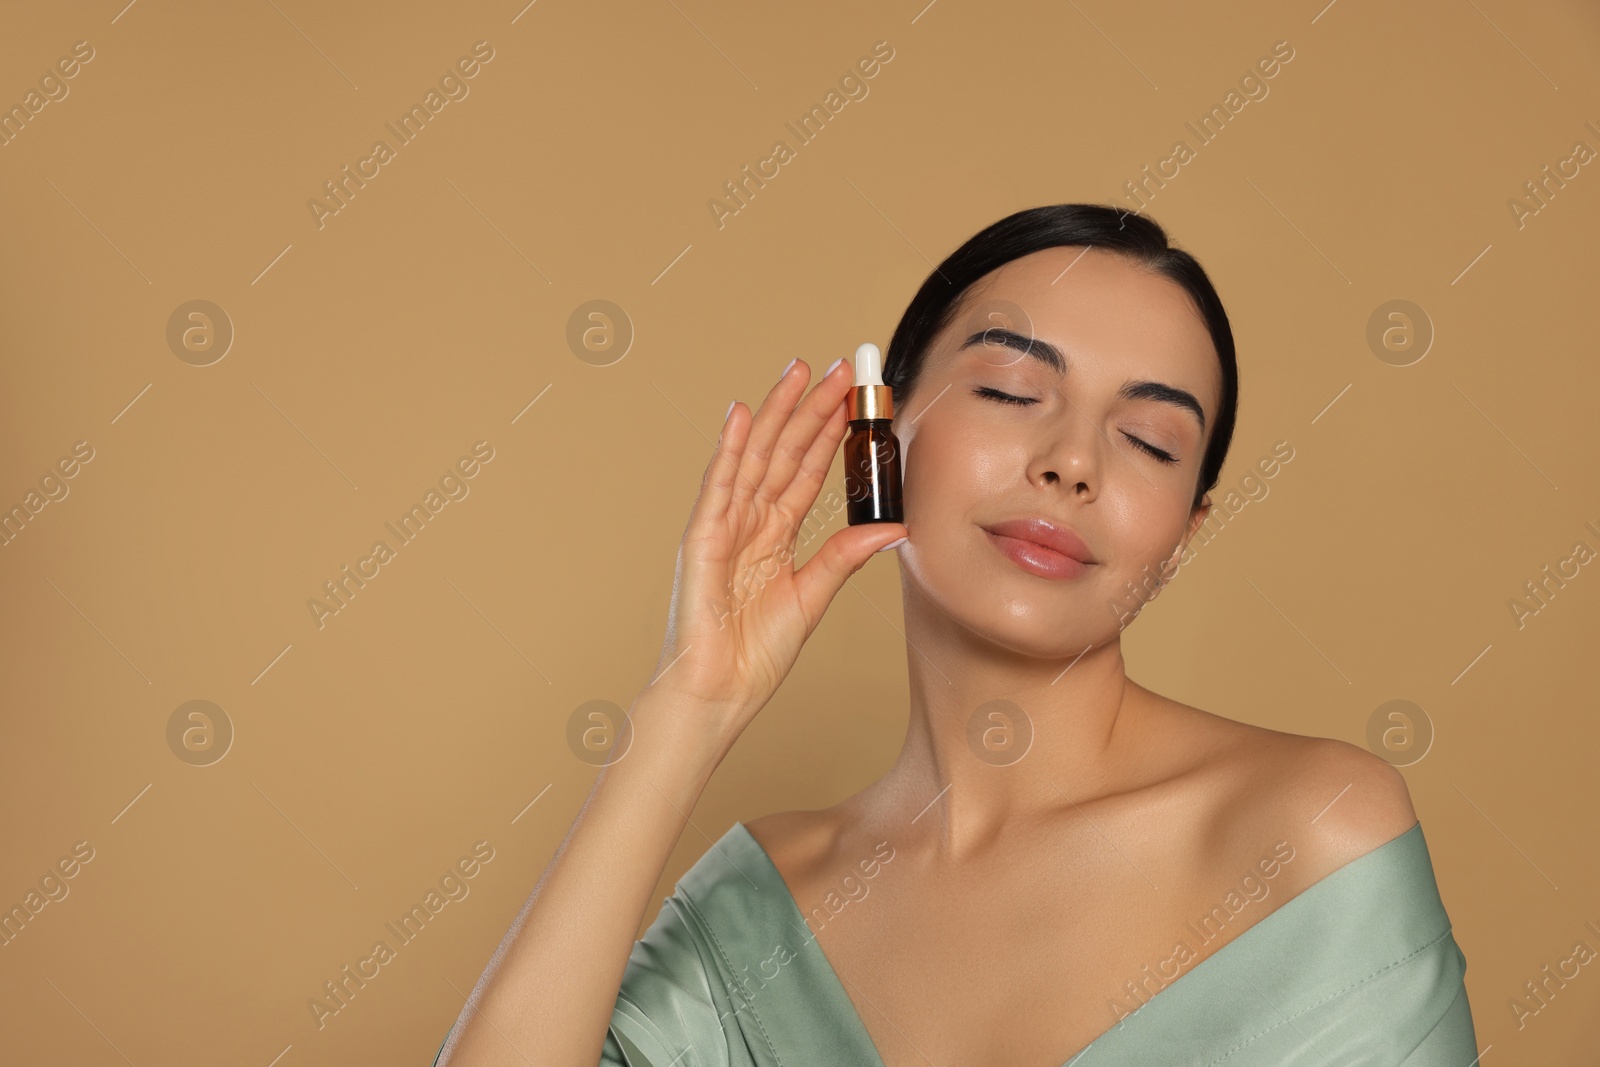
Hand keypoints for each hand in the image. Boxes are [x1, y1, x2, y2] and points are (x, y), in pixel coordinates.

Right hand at [645, 357, 907, 733]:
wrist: (720, 691)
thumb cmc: (754, 654)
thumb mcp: (813, 597)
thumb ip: (845, 555)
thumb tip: (893, 526)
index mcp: (774, 537)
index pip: (808, 472)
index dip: (830, 434)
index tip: (855, 401)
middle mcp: (748, 523)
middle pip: (784, 453)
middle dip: (810, 409)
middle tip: (838, 368)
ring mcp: (723, 527)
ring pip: (755, 457)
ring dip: (777, 413)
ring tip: (799, 372)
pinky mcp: (703, 540)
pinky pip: (718, 487)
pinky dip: (730, 450)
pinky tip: (743, 415)